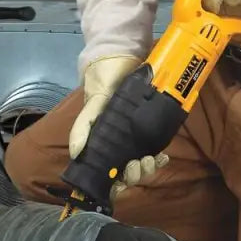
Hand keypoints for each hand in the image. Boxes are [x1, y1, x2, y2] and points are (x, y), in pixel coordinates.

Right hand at [69, 54, 169, 197]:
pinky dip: (159, 158)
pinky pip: (155, 151)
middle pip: (126, 173)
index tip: (120, 181)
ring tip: (152, 158)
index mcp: (101, 141)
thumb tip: (76, 154)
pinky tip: (164, 155)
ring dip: (147, 168)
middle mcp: (117, 143)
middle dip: (134, 174)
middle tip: (137, 164)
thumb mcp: (93, 102)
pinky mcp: (149, 130)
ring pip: (141, 165)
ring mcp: (134, 137)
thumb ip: (83, 126)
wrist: (124, 57)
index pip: (105, 172)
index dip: (113, 183)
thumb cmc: (104, 80)